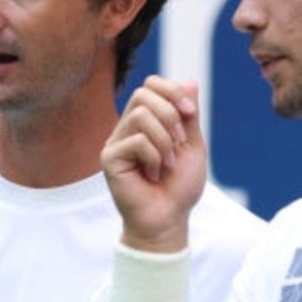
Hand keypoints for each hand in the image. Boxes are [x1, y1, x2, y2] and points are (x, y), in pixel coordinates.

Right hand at [101, 76, 204, 251]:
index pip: (151, 85)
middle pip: (144, 93)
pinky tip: (154, 175)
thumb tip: (190, 81)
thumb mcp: (192, 145)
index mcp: (146, 121)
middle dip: (170, 114)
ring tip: (168, 163)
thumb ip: (188, 115)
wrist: (168, 220)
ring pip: (141, 115)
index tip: (191, 111)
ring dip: (164, 139)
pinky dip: (155, 157)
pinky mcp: (109, 158)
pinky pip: (136, 140)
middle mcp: (127, 128)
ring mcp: (116, 142)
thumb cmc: (179, 188)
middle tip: (179, 142)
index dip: (172, 90)